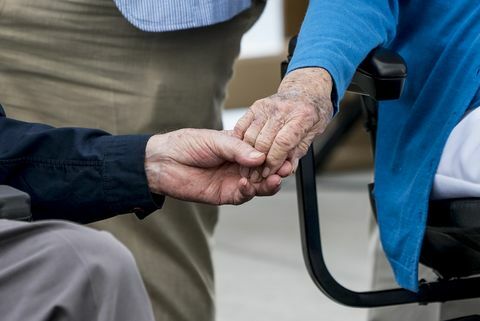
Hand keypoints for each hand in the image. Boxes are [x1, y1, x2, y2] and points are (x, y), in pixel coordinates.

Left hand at [144, 129, 281, 204]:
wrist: (164, 162)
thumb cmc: (187, 144)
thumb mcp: (215, 140)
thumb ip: (238, 149)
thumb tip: (261, 156)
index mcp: (240, 147)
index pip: (264, 151)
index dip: (276, 152)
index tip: (287, 152)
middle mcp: (240, 165)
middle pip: (266, 170)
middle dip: (278, 169)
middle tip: (286, 168)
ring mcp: (234, 180)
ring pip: (259, 185)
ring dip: (268, 183)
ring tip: (275, 178)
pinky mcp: (225, 195)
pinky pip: (243, 196)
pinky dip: (248, 191)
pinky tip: (247, 184)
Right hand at [234, 67, 333, 179]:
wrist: (306, 88)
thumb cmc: (313, 112)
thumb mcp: (314, 133)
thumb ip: (299, 152)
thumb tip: (286, 170)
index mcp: (301, 116)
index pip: (283, 143)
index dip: (274, 162)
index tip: (269, 173)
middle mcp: (282, 110)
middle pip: (264, 142)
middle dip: (259, 163)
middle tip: (256, 176)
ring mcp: (267, 106)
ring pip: (251, 136)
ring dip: (247, 156)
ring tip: (248, 169)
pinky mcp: (256, 106)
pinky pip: (242, 126)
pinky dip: (241, 142)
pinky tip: (243, 152)